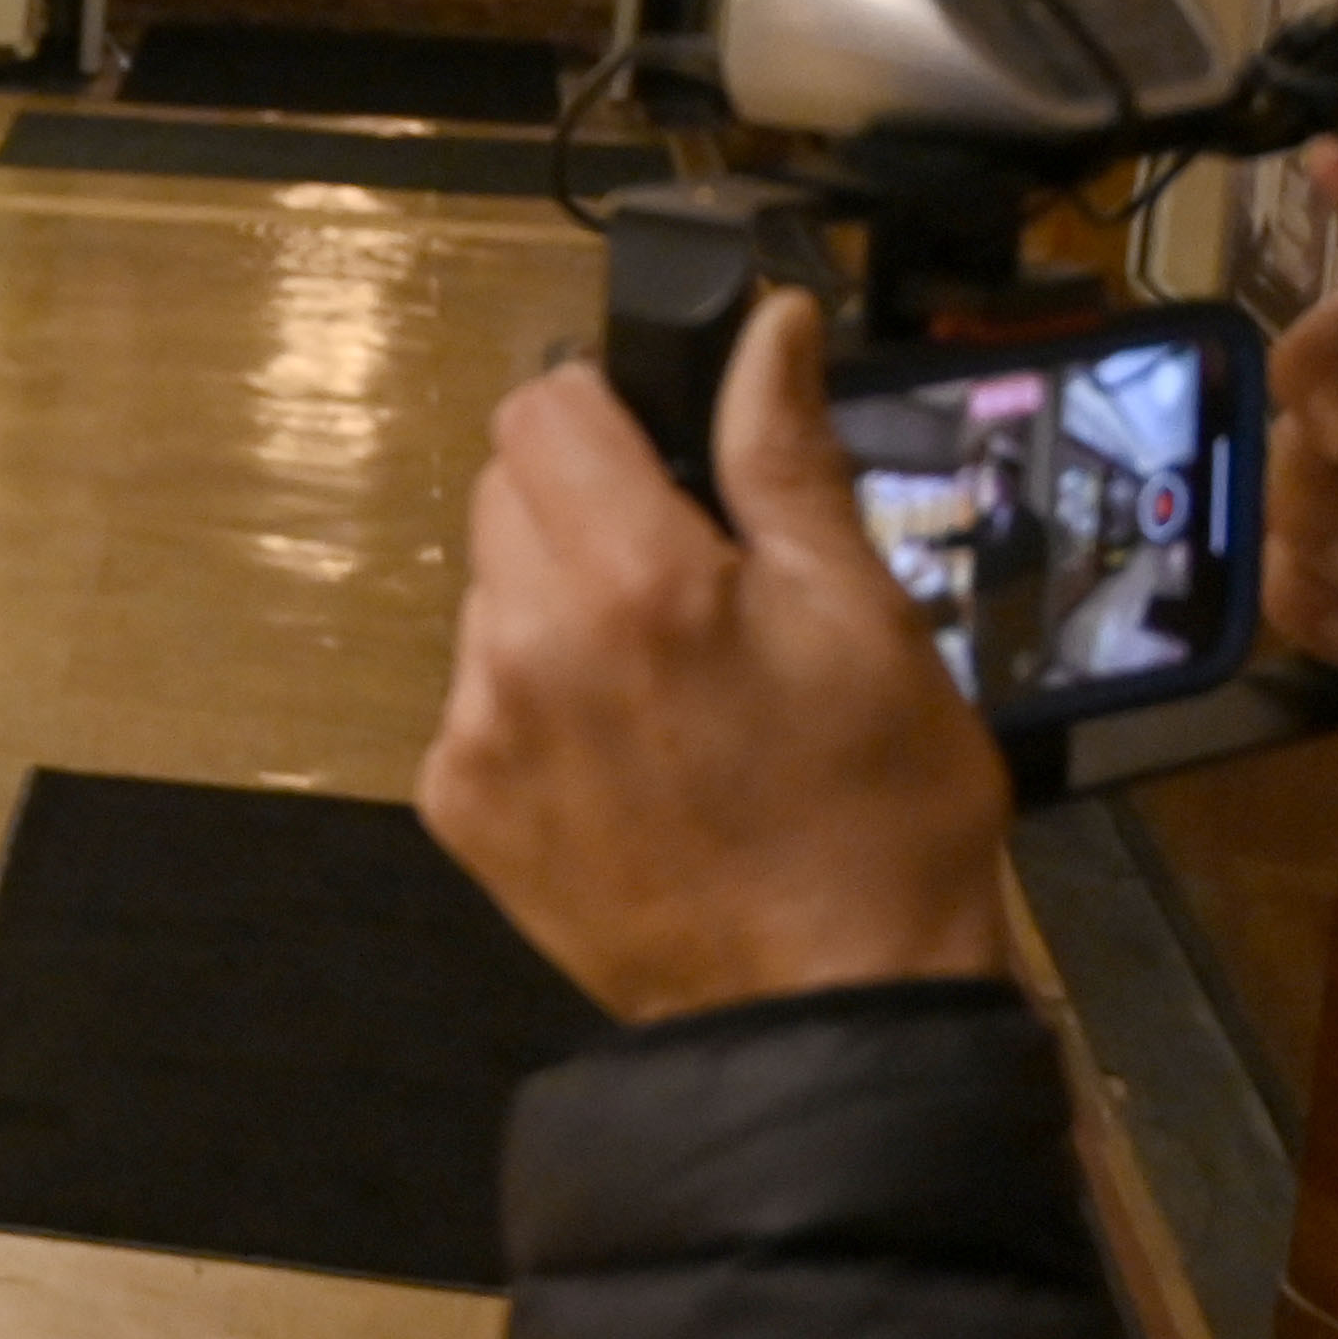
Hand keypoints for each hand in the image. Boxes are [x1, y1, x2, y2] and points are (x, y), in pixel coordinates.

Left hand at [419, 288, 1015, 1021]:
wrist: (828, 1007)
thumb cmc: (877, 818)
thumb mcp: (867, 616)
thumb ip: (787, 460)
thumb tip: (765, 330)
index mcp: (633, 582)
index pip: (544, 409)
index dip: (609, 407)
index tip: (666, 448)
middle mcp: (526, 645)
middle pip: (505, 492)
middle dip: (589, 503)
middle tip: (693, 574)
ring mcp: (478, 730)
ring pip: (489, 592)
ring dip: (560, 600)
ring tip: (669, 676)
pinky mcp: (460, 802)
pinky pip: (477, 693)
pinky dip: (538, 693)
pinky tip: (630, 745)